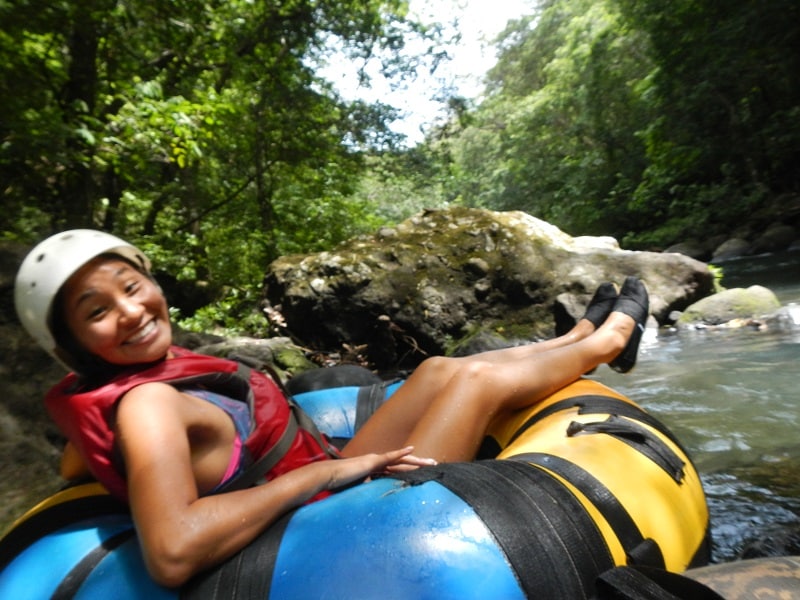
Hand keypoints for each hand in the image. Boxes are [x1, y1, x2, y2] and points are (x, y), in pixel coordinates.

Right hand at [320, 446, 436, 489]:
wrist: (327, 476)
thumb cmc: (339, 485)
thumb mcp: (357, 491)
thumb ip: (367, 492)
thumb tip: (373, 500)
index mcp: (374, 469)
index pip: (396, 469)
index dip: (410, 470)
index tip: (423, 472)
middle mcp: (377, 462)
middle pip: (402, 463)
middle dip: (419, 464)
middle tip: (435, 465)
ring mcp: (375, 460)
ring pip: (400, 460)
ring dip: (416, 461)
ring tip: (431, 462)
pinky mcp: (372, 461)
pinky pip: (389, 457)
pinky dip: (401, 453)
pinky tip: (412, 450)